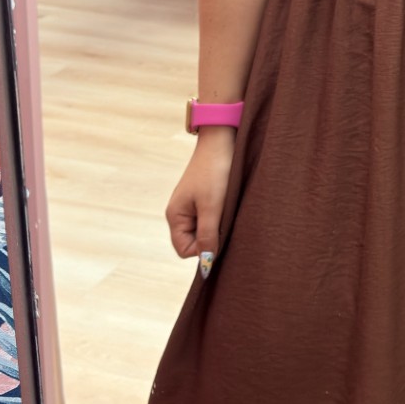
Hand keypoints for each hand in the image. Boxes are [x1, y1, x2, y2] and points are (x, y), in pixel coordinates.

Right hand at [166, 130, 235, 277]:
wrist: (222, 141)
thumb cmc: (215, 172)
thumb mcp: (213, 207)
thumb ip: (208, 235)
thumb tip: (206, 263)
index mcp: (175, 216)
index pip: (184, 250)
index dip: (202, 249)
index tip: (219, 233)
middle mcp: (180, 213)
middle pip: (195, 242)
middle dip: (212, 237)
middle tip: (225, 219)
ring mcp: (192, 206)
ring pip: (205, 230)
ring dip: (219, 226)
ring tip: (227, 209)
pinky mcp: (204, 199)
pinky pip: (211, 218)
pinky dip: (221, 216)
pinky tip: (229, 204)